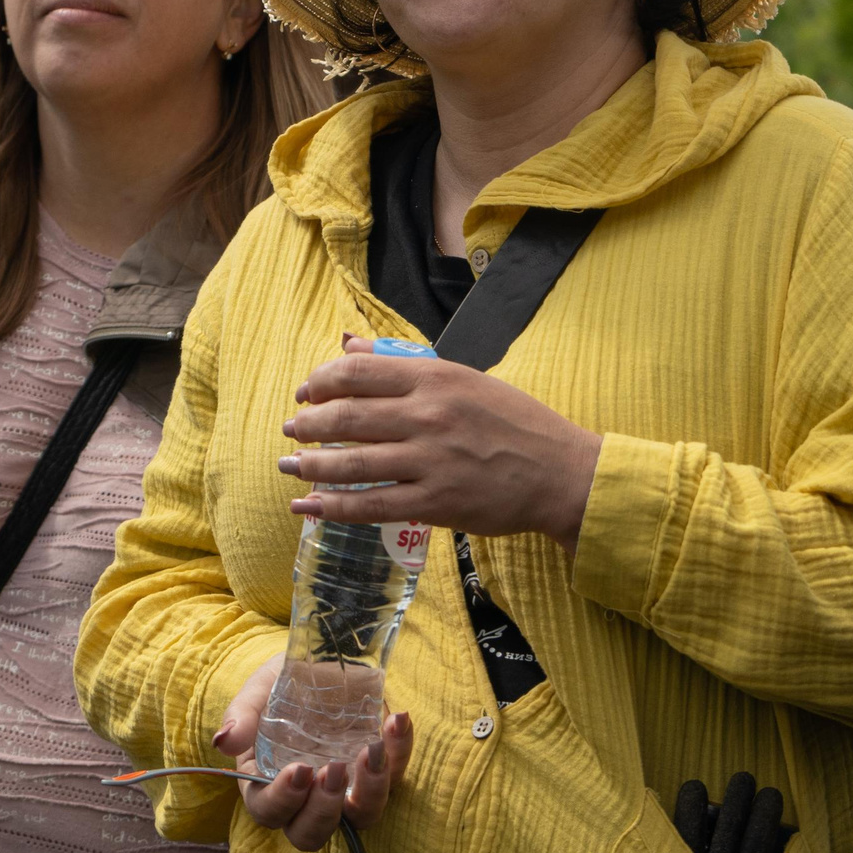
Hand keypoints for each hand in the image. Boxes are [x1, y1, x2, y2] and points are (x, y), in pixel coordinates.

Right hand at [214, 653, 413, 852]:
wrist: (322, 658)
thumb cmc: (283, 684)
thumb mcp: (258, 691)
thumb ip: (242, 715)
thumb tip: (223, 742)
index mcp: (267, 783)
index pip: (270, 812)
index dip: (283, 800)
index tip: (300, 770)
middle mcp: (308, 797)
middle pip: (313, 833)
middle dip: (323, 810)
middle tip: (331, 770)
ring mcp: (348, 786)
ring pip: (362, 816)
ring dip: (369, 790)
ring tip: (371, 751)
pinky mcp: (381, 767)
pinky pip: (396, 774)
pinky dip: (400, 751)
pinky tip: (396, 720)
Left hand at [278, 334, 600, 554]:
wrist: (562, 473)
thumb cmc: (515, 423)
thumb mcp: (465, 379)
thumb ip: (405, 364)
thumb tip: (348, 346)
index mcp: (436, 378)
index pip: (358, 372)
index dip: (320, 381)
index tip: (306, 392)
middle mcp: (429, 416)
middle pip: (346, 415)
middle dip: (308, 424)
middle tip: (292, 430)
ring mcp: (431, 462)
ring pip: (352, 463)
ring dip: (310, 464)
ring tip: (290, 464)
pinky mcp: (436, 504)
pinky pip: (371, 505)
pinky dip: (331, 506)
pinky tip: (307, 504)